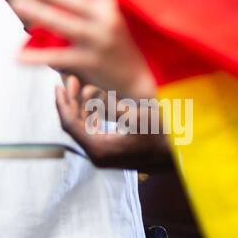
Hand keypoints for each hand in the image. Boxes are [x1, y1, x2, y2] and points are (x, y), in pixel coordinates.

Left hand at [0, 0, 154, 97]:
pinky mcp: (91, 62)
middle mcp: (105, 18)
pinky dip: (37, 57)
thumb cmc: (111, 38)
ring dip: (39, 13)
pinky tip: (17, 55)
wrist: (135, 75)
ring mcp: (99, 40)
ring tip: (17, 3)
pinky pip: (60, 57)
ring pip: (64, 24)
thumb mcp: (103, 13)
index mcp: (107, 2)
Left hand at [55, 75, 172, 170]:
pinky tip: (95, 100)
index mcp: (99, 148)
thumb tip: (88, 90)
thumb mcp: (136, 115)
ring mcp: (103, 154)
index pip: (70, 125)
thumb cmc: (161, 135)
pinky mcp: (109, 151)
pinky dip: (91, 115)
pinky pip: (92, 131)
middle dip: (71, 101)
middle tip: (73, 80)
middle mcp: (97, 154)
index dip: (63, 104)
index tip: (59, 86)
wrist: (178, 157)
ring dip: (81, 106)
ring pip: (82, 127)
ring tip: (83, 86)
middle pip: (74, 125)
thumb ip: (110, 104)